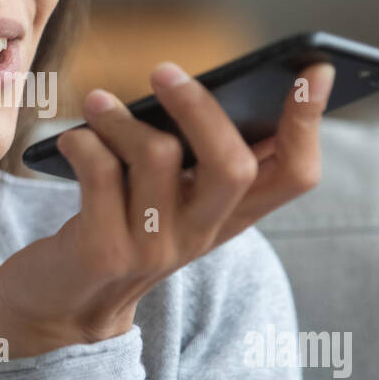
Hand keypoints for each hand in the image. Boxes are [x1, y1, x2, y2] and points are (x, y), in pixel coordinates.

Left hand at [0, 61, 334, 358]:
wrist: (64, 310)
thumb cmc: (120, 231)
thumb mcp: (172, 203)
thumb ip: (196, 158)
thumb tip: (208, 85)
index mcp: (230, 216)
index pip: (295, 176)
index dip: (309, 122)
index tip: (314, 70)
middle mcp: (201, 234)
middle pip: (235, 166)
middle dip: (201, 109)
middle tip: (163, 72)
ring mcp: (156, 248)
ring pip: (158, 156)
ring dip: (120, 119)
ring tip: (98, 104)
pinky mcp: (105, 252)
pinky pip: (100, 173)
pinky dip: (83, 144)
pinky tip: (71, 141)